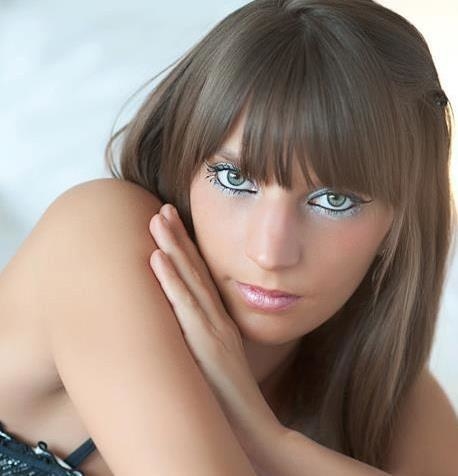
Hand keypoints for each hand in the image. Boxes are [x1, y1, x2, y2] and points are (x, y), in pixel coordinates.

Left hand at [148, 203, 284, 459]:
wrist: (253, 429)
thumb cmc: (230, 400)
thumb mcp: (217, 364)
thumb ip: (203, 344)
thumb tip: (181, 331)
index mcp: (218, 323)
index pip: (201, 278)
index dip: (187, 250)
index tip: (173, 226)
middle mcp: (217, 320)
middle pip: (196, 270)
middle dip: (178, 237)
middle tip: (162, 209)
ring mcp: (213, 330)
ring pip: (190, 280)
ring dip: (173, 247)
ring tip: (158, 218)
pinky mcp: (207, 345)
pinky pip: (185, 307)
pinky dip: (171, 281)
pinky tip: (158, 258)